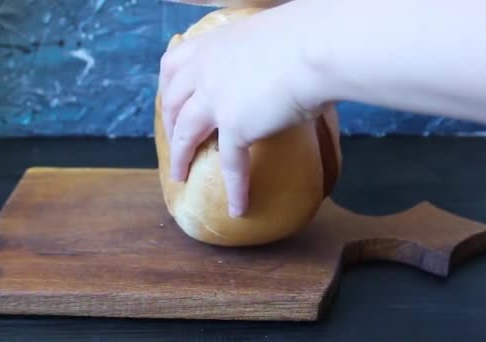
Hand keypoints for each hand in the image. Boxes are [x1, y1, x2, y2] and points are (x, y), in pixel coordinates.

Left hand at [158, 5, 327, 216]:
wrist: (318, 45)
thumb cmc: (307, 34)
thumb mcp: (266, 36)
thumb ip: (255, 55)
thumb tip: (277, 68)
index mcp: (211, 46)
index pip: (173, 65)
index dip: (168, 86)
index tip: (169, 99)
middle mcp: (205, 72)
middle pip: (172, 102)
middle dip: (169, 125)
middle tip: (173, 142)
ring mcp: (215, 100)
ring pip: (186, 135)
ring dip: (181, 157)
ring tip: (179, 177)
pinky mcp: (236, 125)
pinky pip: (232, 165)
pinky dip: (236, 189)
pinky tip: (238, 207)